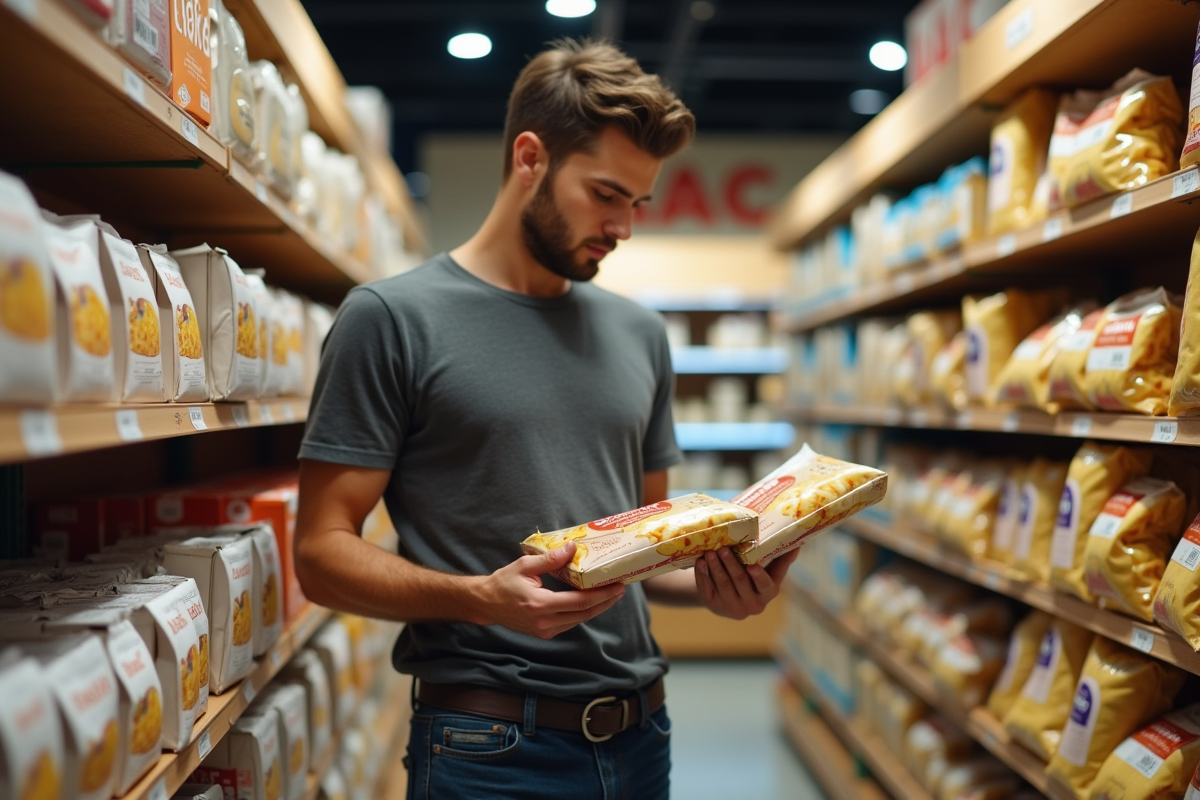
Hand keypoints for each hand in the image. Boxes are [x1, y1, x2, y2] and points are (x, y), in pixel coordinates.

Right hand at [478, 542, 625, 638]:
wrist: (486, 604)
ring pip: (579, 620)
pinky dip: (583, 612)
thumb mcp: (525, 565)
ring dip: (597, 608)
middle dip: (605, 601)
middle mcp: (545, 622)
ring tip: (611, 593)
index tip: (617, 586)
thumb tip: (572, 548)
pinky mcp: (545, 633)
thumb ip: (550, 560)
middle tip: (620, 589)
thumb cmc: (504, 582)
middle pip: (584, 614)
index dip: (601, 595)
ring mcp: (545, 631)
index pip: (579, 602)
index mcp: (540, 605)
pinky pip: (570, 622)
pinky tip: (592, 601)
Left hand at [695, 546, 799, 619]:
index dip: (758, 576)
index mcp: (767, 593)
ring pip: (722, 584)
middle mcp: (751, 604)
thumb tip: (798, 543)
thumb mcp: (769, 572)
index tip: (752, 565)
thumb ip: (781, 560)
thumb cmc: (754, 577)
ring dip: (716, 567)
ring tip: (710, 551)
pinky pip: (707, 588)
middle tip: (724, 548)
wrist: (729, 596)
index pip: (765, 586)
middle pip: (739, 581)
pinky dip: (703, 574)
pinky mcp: (713, 604)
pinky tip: (700, 562)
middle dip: (731, 564)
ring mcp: (731, 606)